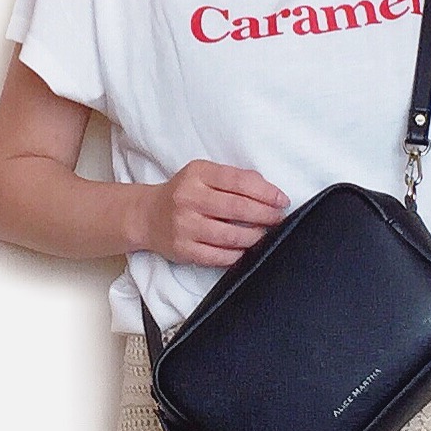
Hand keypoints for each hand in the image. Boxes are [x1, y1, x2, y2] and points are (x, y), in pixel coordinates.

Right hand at [138, 160, 290, 266]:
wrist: (147, 215)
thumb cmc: (184, 193)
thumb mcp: (203, 175)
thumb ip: (232, 179)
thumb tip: (267, 190)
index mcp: (198, 174)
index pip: (239, 181)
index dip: (265, 192)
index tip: (282, 200)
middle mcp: (189, 198)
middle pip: (237, 208)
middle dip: (265, 215)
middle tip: (279, 219)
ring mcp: (185, 226)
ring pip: (230, 235)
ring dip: (254, 237)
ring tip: (265, 235)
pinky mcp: (183, 249)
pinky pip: (218, 256)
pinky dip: (237, 255)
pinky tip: (246, 250)